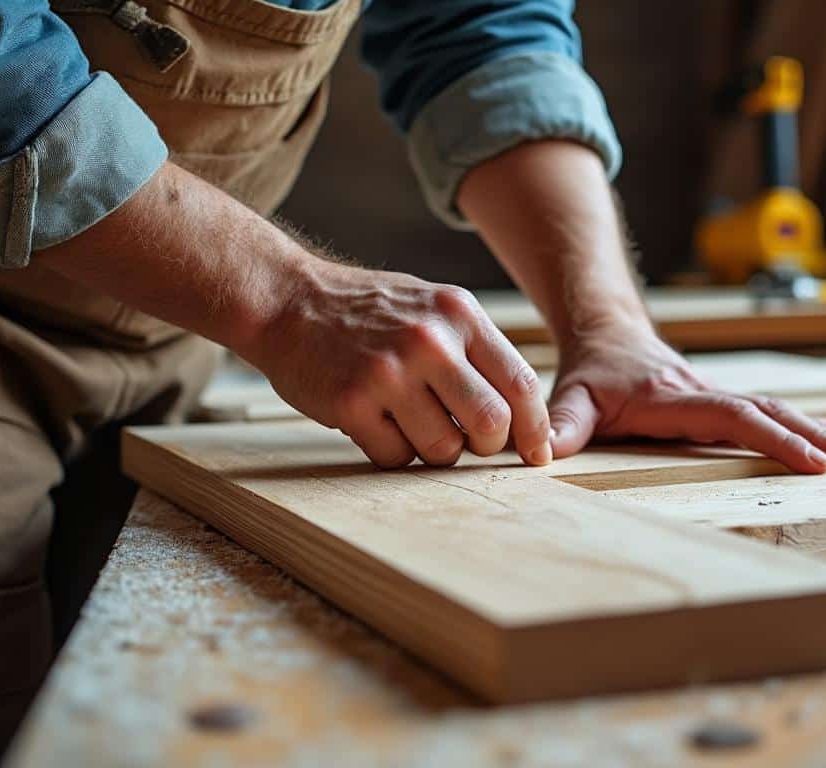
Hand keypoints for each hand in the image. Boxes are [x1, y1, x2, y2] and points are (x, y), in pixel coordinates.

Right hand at [252, 261, 551, 468]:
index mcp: (459, 314)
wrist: (288, 301)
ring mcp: (389, 372)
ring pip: (445, 448)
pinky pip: (396, 457)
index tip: (536, 455)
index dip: (535, 429)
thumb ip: (477, 351)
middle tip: (464, 439)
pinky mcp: (352, 402)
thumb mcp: (433, 308)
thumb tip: (523, 417)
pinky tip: (374, 422)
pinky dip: (391, 452)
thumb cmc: (370, 313)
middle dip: (485, 446)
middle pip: (491, 425)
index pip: (520, 384)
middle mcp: (430, 340)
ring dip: (433, 450)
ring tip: (409, 422)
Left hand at [547, 322, 825, 472]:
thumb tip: (542, 454)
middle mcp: (703, 393)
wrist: (606, 334)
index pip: (733, 416)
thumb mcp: (571, 397)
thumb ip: (561, 423)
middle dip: (810, 435)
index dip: (773, 438)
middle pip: (768, 410)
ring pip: (775, 408)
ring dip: (817, 430)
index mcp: (674, 397)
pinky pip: (768, 412)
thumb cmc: (591, 371)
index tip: (812, 460)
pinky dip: (804, 426)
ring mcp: (716, 396)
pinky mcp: (720, 401)